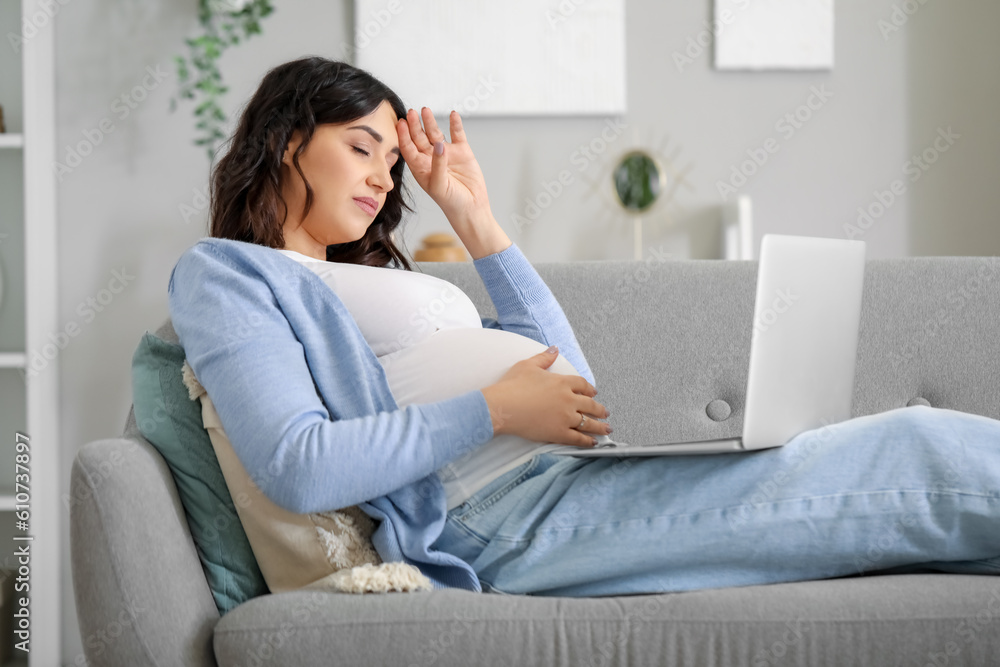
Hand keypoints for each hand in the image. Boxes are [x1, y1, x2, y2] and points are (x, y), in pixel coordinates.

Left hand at [396, 108, 491, 226]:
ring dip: (430, 122)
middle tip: (411, 113)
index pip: (409, 149)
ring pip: (436, 133)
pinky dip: (455, 124)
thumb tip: (440, 144)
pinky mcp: (462, 151)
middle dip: (414, 126)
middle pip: (420, 138)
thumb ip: (438, 165)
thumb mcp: (439, 186)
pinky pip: (457, 134)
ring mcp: (447, 153)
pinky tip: (453, 114)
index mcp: (421, 168)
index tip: (400, 123)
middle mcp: (431, 158)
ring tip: (425, 110)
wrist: (472, 208)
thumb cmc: (451, 202)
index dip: (404, 136)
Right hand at [481, 347, 610, 447]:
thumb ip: (544, 358)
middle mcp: (568, 400)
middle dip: (600, 409)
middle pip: (590, 405)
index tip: (594, 393)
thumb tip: (554, 349)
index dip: (590, 389)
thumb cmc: (512, 385)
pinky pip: (578, 438)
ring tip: (607, 429)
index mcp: (562, 382)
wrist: (503, 406)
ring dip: (600, 426)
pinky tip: (593, 442)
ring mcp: (565, 417)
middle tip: (605, 412)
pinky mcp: (558, 433)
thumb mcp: (528, 365)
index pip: (583, 385)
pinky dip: (587, 441)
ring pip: (588, 423)